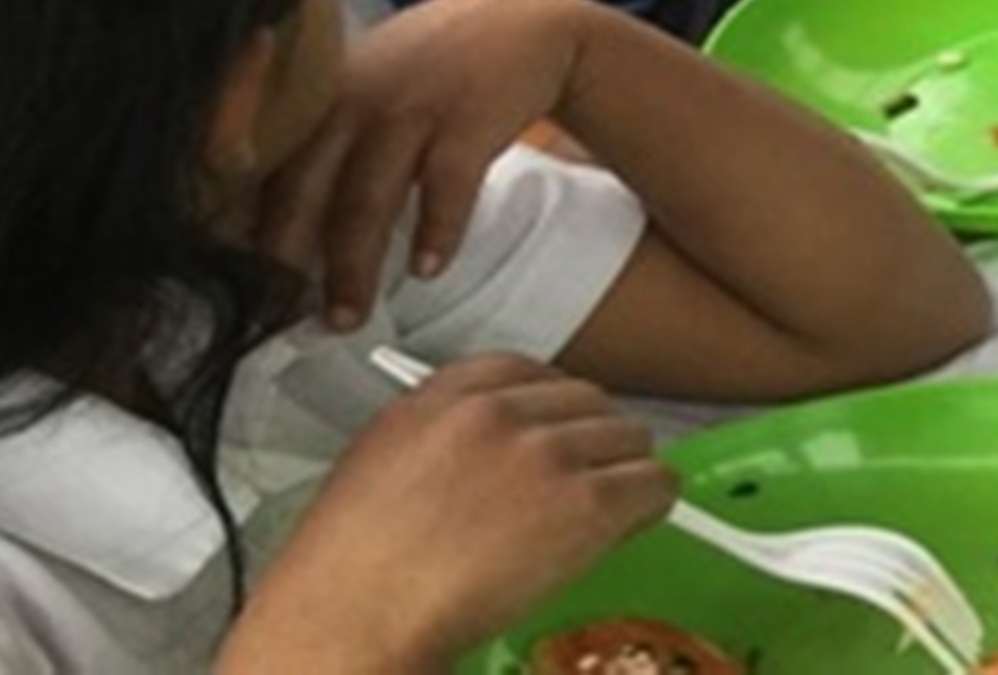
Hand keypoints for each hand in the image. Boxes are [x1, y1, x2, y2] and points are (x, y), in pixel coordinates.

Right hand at [228, 356, 673, 671]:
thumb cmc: (344, 574)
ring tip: (601, 515)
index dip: (551, 409)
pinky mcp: (583, 504)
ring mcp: (546, 454)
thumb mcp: (379, 466)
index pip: (529, 371)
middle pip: (588, 402)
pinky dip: (650, 505)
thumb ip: (444, 437)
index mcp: (444, 398)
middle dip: (590, 442)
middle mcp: (500, 414)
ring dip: (621, 474)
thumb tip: (505, 443)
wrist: (346, 626)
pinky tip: (630, 525)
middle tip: (581, 485)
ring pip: (629, 438)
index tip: (556, 435)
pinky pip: (653, 485)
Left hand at [256, 0, 601, 325]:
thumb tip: (263, 224)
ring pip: (367, 199)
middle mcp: (356, 101)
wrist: (523, 24)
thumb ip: (318, 139)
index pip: (263, 171)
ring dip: (353, 267)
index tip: (232, 286)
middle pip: (305, 192)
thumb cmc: (432, 67)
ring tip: (346, 318)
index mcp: (321, 98)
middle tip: (280, 323)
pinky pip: (446, 183)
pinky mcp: (470, 119)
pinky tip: (427, 267)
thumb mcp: (364, 84)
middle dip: (287, 265)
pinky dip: (435, 230)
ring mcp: (414, 109)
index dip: (241, 230)